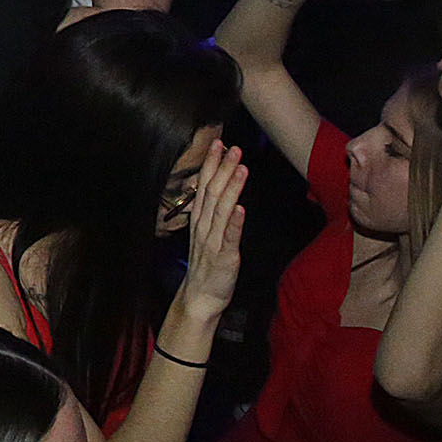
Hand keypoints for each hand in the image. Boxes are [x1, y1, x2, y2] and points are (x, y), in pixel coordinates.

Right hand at [178, 141, 248, 317]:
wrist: (200, 297)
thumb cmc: (207, 266)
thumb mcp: (206, 236)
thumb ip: (213, 215)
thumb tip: (221, 192)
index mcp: (200, 221)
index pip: (205, 186)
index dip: (212, 165)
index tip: (219, 144)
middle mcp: (204, 227)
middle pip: (212, 193)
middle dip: (223, 169)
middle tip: (233, 148)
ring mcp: (213, 242)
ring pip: (222, 210)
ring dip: (231, 188)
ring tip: (241, 168)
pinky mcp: (225, 257)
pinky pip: (229, 238)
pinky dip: (234, 223)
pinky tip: (240, 208)